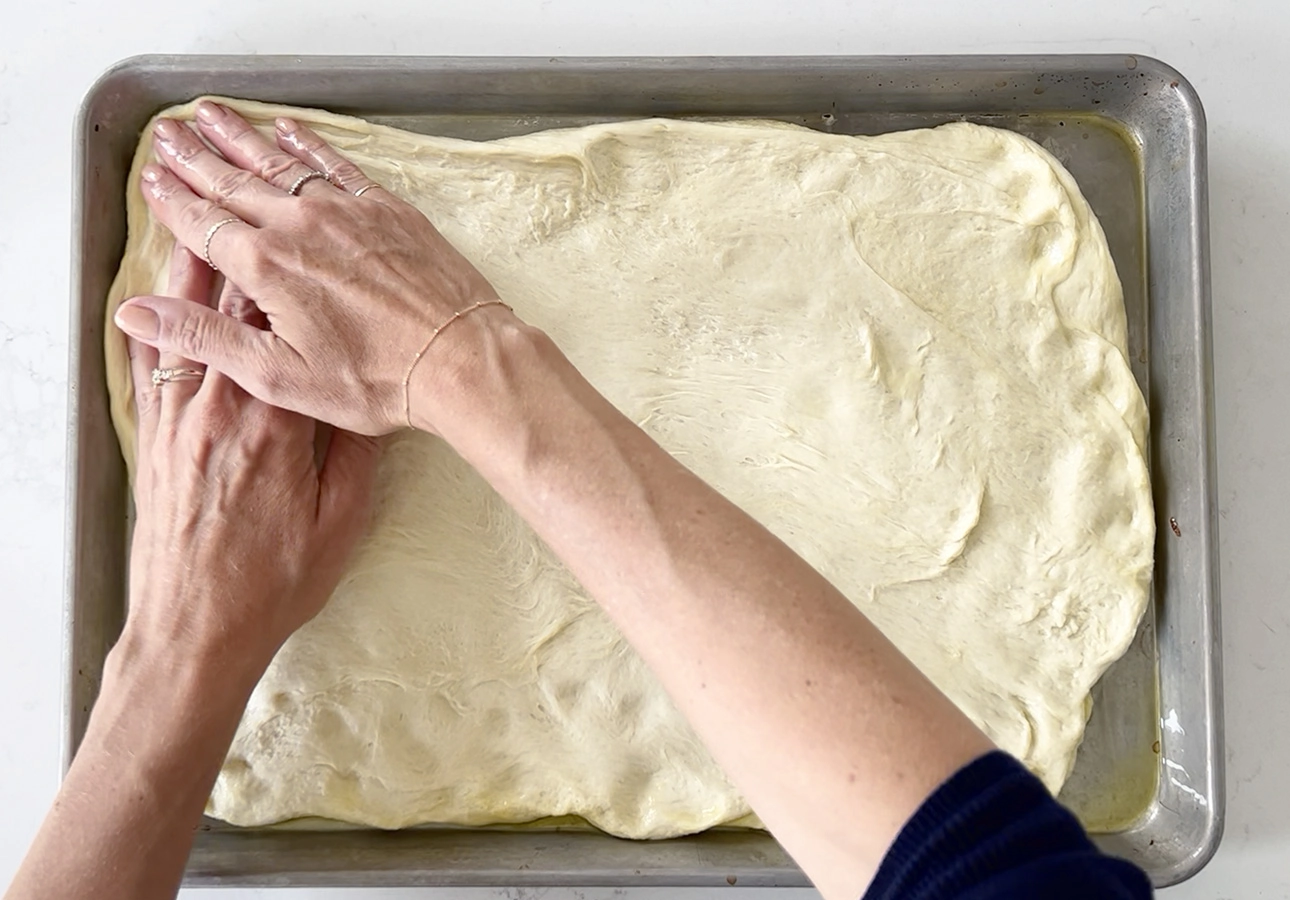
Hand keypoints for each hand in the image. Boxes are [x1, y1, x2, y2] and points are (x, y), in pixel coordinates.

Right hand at [113, 101, 516, 435]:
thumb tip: (137, 312)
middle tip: (168, 136)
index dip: (171, 201)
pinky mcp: (385, 209)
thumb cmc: (376, 378)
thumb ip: (204, 337)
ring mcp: (344, 211)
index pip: (201, 223)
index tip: (152, 180)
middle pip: (232, 183)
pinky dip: (306, 145)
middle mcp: (299, 226)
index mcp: (266, 267)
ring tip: (212, 117)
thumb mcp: (278, 374)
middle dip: (194, 158)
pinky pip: (335, 164)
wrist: (458, 356)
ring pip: (278, 164)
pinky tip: (289, 131)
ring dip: (241, 139)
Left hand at [124, 242, 379, 668]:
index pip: (287, 330)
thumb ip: (355, 453)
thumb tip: (369, 397)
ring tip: (197, 220)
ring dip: (195, 269)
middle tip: (247, 200)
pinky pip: (150, 363)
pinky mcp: (153, 438)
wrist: (196, 627)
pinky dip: (154, 320)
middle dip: (243, 250)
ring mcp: (179, 421)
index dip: (295, 275)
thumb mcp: (341, 520)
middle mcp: (220, 410)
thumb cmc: (274, 581)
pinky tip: (154, 293)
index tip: (306, 233)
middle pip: (233, 313)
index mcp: (276, 425)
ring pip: (186, 326)